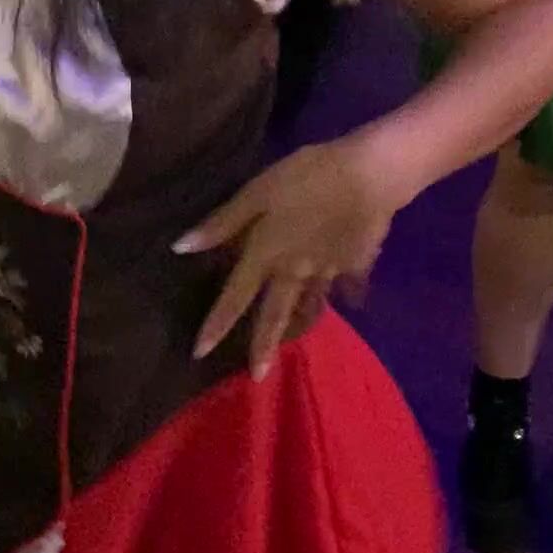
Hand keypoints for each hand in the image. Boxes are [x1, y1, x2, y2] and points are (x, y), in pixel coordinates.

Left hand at [175, 138, 397, 379]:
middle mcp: (295, 272)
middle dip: (264, 346)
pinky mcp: (357, 264)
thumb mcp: (257, 192)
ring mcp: (328, 271)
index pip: (235, 298)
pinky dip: (346, 292)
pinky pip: (347, 284)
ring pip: (310, 304)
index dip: (216, 325)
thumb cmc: (307, 176)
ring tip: (296, 338)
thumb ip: (223, 223)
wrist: (371, 176)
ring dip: (300, 323)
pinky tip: (350, 296)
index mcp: (267, 254)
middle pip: (275, 315)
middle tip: (258, 376)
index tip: (199, 352)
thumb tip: (181, 248)